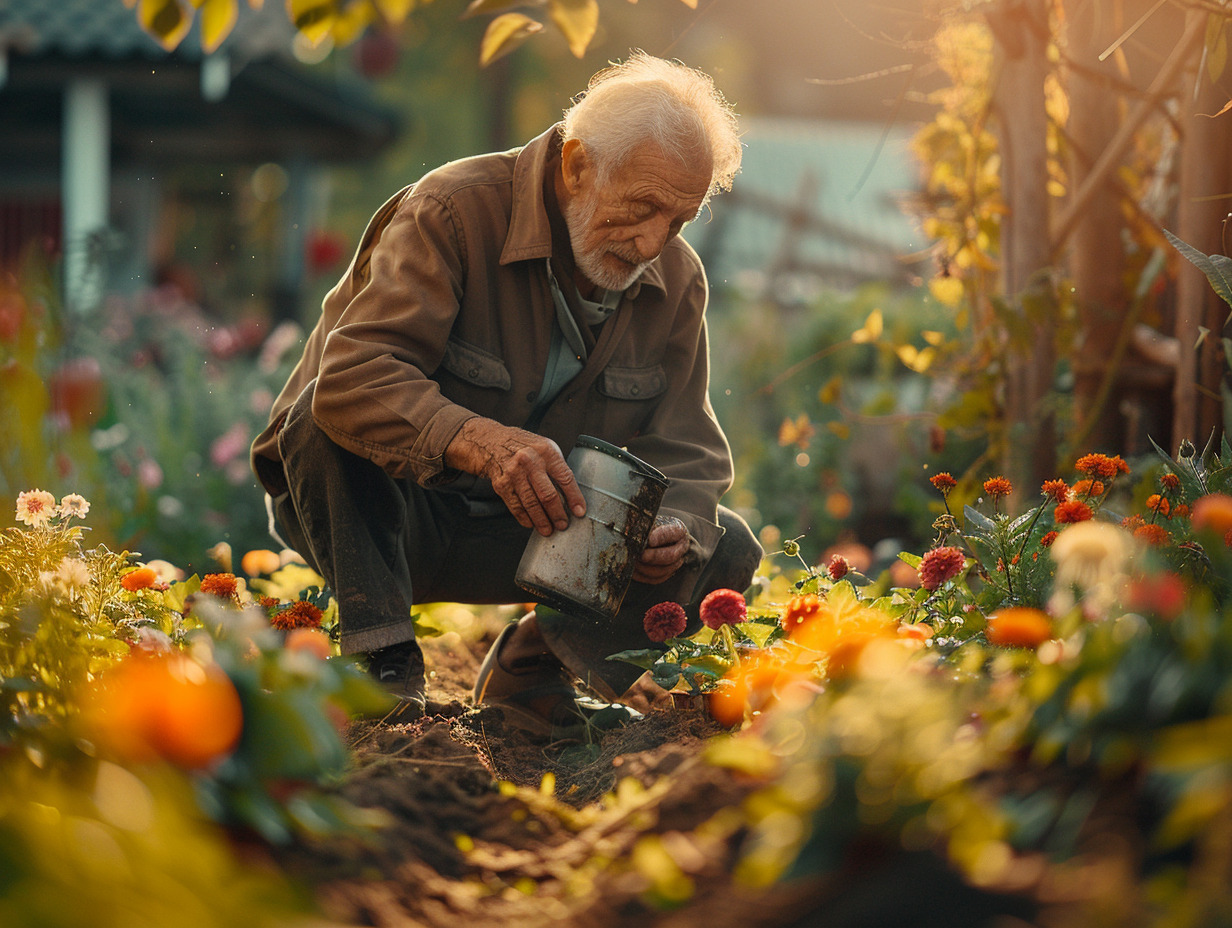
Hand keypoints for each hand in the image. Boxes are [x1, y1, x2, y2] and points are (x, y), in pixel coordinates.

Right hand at [446, 418, 586, 535]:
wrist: (492, 441)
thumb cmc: (525, 447)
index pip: (565, 478)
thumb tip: (572, 496)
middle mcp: (529, 461)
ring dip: (542, 520)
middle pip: (548, 494)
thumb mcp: (545, 448)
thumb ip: (558, 468)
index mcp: (546, 451)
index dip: (574, 497)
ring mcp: (513, 473)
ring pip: (531, 504)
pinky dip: (525, 518)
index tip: (580, 512)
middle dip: (558, 514)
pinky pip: (516, 506)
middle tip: (563, 525)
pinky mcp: (501, 484)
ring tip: (548, 530)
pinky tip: (531, 524)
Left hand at [632, 516, 687, 583]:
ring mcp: (676, 562)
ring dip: (645, 568)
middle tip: (640, 555)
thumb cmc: (652, 528)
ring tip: (633, 562)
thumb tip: (631, 531)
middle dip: (653, 557)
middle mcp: (681, 548)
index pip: (672, 534)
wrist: (655, 537)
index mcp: (678, 531)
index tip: (650, 540)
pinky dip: (642, 576)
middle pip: (670, 556)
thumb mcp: (650, 523)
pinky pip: (655, 579)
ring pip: (662, 571)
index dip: (661, 538)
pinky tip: (632, 570)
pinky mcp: (666, 574)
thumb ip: (644, 527)